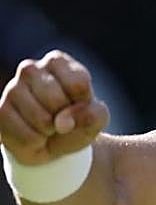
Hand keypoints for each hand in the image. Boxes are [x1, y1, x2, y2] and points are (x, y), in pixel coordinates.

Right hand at [0, 51, 109, 165]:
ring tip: (47, 126)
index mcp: (57, 62)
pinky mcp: (0, 111)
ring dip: (50, 131)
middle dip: (65, 117)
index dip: (84, 103)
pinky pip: (26, 136)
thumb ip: (91, 114)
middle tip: (61, 118)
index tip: (79, 104)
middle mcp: (31, 69)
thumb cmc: (77, 121)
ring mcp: (11, 89)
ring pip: (41, 119)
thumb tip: (61, 122)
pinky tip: (34, 135)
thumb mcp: (97, 117)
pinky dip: (36, 142)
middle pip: (56, 100)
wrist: (53, 142)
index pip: (78, 83)